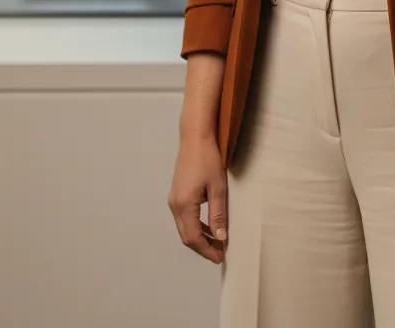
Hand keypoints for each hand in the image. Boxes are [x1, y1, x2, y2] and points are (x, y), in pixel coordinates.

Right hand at [168, 132, 228, 265]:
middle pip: (186, 237)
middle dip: (202, 247)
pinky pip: (184, 218)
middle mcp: (174, 205)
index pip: (194, 238)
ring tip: (216, 242)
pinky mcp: (177, 194)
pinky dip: (195, 226)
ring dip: (199, 238)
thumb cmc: (208, 159)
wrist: (195, 137)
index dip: (207, 250)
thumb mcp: (217, 187)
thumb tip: (220, 237)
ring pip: (184, 228)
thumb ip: (218, 214)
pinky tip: (208, 226)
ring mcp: (174, 200)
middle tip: (219, 253)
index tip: (220, 257)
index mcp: (184, 205)